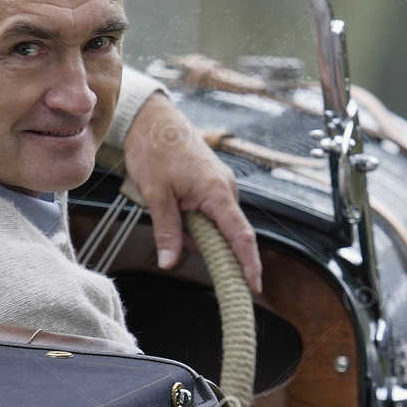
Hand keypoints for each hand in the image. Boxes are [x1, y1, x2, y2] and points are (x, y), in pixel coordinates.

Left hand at [122, 92, 262, 292]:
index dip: (249, 264)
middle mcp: (226, 190)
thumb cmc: (155, 149)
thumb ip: (167, 230)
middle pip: (226, 235)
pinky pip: (209, 213)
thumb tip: (170, 262)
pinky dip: (193, 220)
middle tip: (173, 240)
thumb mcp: (155, 193)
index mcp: (217, 192)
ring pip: (214, 225)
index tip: (254, 287)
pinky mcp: (213, 185)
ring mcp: (221, 187)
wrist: (152, 119)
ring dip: (193, 231)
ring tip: (166, 208)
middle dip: (203, 246)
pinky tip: (174, 206)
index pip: (241, 236)